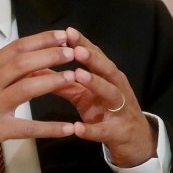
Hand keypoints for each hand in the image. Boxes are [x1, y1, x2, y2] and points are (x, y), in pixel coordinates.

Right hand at [0, 30, 76, 161]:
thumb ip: (0, 70)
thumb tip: (29, 62)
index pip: (15, 47)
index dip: (40, 40)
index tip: (62, 34)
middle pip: (21, 63)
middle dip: (49, 55)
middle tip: (72, 51)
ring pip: (24, 88)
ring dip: (51, 82)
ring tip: (73, 77)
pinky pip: (26, 128)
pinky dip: (49, 128)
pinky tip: (68, 129)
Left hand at [49, 27, 156, 167]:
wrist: (134, 140)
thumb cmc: (106, 110)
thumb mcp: (84, 94)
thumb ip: (64, 82)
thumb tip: (37, 70)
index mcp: (108, 77)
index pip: (97, 56)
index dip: (84, 43)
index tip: (68, 32)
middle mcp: (117, 88)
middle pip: (107, 70)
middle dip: (92, 58)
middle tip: (76, 49)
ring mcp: (120, 110)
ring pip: (111, 93)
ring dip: (95, 83)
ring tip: (78, 74)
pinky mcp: (117, 133)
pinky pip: (103, 131)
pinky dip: (91, 130)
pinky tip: (77, 128)